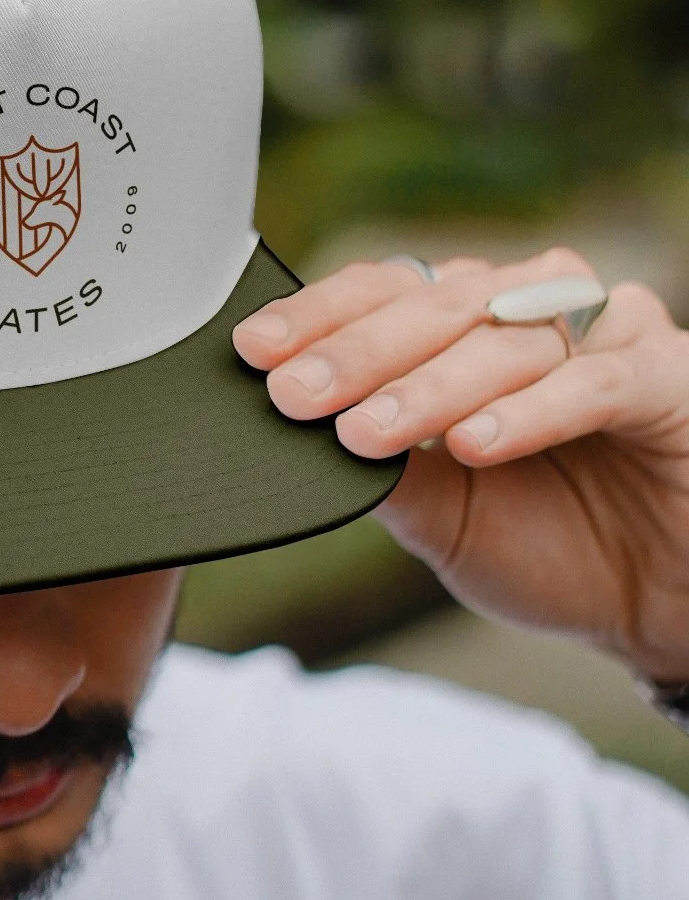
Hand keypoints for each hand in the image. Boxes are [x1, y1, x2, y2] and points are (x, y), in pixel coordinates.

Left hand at [234, 250, 688, 680]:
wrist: (658, 607)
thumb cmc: (549, 543)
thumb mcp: (441, 511)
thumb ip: (379, 465)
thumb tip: (287, 435)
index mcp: (467, 326)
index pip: (384, 291)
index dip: (317, 316)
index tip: (253, 352)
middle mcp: (531, 312)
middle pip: (436, 303)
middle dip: (356, 352)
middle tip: (295, 394)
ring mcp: (605, 335)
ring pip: (505, 337)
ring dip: (429, 384)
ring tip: (370, 432)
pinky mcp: (669, 379)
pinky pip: (597, 381)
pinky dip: (531, 410)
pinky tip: (474, 443)